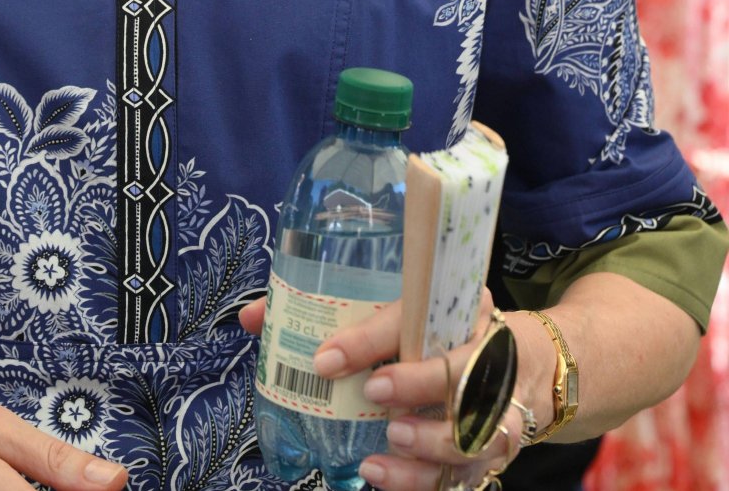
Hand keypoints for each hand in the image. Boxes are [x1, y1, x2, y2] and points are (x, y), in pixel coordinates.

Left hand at [240, 294, 524, 490]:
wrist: (523, 361)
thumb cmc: (439, 328)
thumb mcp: (399, 304)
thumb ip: (330, 311)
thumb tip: (255, 320)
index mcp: (459, 304)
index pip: (416, 314)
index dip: (371, 337)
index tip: (328, 358)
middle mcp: (486, 352)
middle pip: (459, 369)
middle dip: (414, 384)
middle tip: (370, 394)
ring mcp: (498, 406)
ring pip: (472, 431)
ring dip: (427, 442)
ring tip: (383, 449)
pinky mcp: (494, 450)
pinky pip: (464, 474)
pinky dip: (422, 481)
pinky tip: (383, 477)